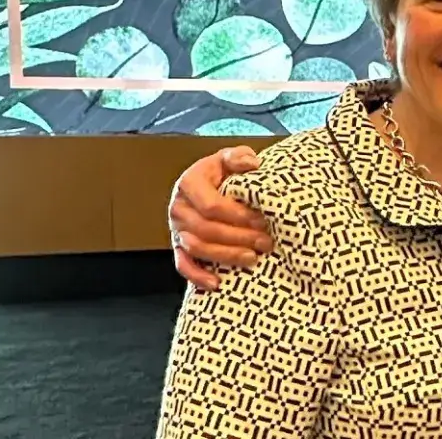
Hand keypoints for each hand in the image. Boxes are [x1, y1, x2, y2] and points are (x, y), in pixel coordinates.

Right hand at [169, 146, 271, 290]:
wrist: (207, 184)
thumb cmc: (221, 172)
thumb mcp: (229, 157)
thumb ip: (239, 157)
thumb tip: (251, 164)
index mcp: (189, 183)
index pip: (212, 205)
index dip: (238, 215)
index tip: (262, 220)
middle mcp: (179, 208)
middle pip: (206, 229)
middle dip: (239, 238)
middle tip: (266, 242)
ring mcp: (176, 229)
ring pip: (197, 248)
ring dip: (226, 256)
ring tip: (253, 258)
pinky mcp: (178, 246)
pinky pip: (183, 265)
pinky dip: (197, 276)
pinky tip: (217, 283)